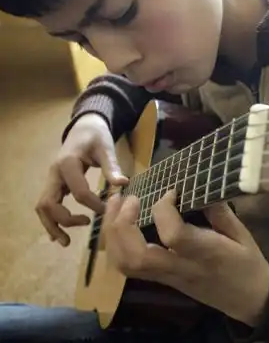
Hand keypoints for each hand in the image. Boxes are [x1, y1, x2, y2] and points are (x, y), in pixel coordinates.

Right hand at [36, 113, 127, 245]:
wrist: (84, 128)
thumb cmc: (96, 137)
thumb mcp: (106, 147)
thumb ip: (112, 166)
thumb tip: (123, 183)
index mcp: (67, 164)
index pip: (78, 193)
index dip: (94, 205)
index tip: (109, 210)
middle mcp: (54, 174)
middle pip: (48, 203)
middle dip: (63, 220)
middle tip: (86, 226)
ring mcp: (51, 179)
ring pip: (43, 207)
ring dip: (52, 225)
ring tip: (65, 242)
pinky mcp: (54, 184)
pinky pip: (47, 205)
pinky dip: (51, 220)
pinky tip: (59, 235)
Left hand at [103, 191, 268, 326]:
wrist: (248, 299)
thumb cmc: (248, 264)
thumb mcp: (243, 234)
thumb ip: (220, 212)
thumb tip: (200, 187)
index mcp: (205, 254)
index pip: (174, 235)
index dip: (164, 209)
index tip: (171, 191)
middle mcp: (181, 268)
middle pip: (137, 256)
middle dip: (123, 224)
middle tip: (129, 198)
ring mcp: (167, 277)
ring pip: (127, 264)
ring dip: (113, 235)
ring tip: (116, 207)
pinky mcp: (161, 280)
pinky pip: (130, 267)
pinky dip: (117, 245)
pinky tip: (121, 225)